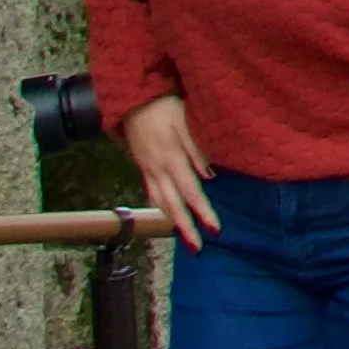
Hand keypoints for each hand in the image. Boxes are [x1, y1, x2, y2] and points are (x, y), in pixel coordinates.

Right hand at [118, 93, 211, 246]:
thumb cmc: (166, 108)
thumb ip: (198, 150)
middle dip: (186, 227)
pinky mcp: (142, 166)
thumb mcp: (187, 123)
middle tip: (198, 248)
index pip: (191, 192)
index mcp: (172, 160)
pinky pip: (150, 191)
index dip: (203, 212)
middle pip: (173, 205)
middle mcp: (158, 170)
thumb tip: (210, 176)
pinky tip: (166, 213)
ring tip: (184, 237)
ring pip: (159, 202)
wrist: (133, 100)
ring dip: (172, 221)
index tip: (215, 229)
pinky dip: (159, 206)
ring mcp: (147, 169)